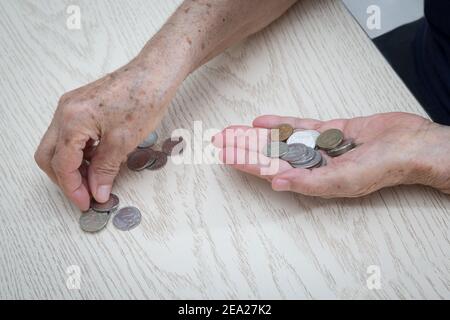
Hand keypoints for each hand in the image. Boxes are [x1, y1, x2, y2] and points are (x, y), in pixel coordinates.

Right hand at [35, 55, 183, 210]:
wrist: (155, 73)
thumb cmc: (143, 99)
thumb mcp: (123, 142)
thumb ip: (105, 170)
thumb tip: (97, 192)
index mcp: (71, 120)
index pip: (62, 165)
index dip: (73, 189)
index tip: (87, 203)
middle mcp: (65, 112)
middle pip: (50, 156)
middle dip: (66, 179)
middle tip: (86, 195)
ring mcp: (71, 107)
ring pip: (59, 147)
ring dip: (73, 167)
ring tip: (95, 181)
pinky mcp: (82, 106)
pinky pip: (71, 136)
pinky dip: (80, 153)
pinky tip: (97, 162)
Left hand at [213, 112, 449, 196]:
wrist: (410, 144)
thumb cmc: (383, 168)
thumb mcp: (343, 179)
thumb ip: (308, 181)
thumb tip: (276, 183)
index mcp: (312, 179)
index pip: (270, 170)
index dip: (246, 163)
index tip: (226, 155)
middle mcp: (312, 164)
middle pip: (269, 154)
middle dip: (243, 147)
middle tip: (219, 140)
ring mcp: (319, 147)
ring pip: (280, 140)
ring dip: (256, 135)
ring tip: (233, 131)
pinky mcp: (330, 131)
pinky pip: (299, 127)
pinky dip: (281, 123)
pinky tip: (262, 122)